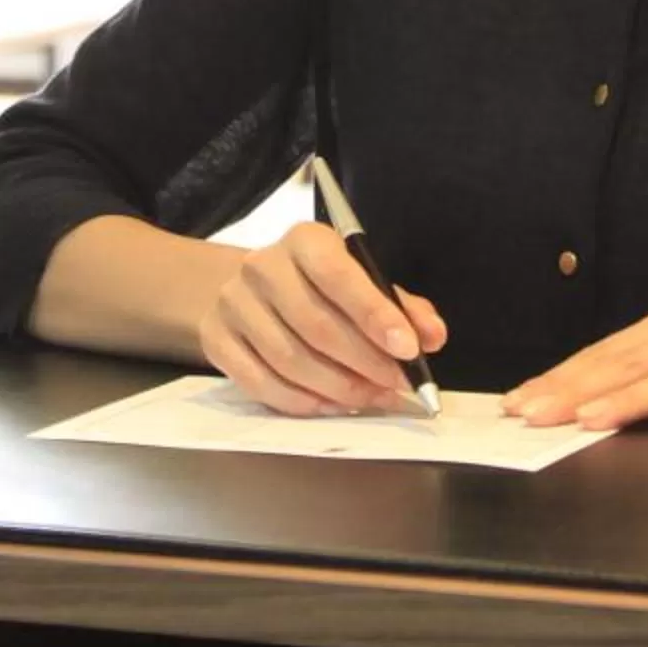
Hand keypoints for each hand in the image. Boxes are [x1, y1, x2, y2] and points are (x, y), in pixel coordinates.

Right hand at [198, 223, 448, 416]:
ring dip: (337, 388)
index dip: (376, 315)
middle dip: (364, 362)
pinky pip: (260, 382)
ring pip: (289, 359)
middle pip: (316, 324)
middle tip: (395, 385)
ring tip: (368, 399)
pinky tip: (329, 406)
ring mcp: (233, 303)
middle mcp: (262, 265)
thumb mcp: (361, 281)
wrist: (250, 289)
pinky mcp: (216, 338)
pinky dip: (301, 402)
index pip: (340, 275)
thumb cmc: (318, 286)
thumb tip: (432, 338)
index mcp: (305, 240)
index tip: (408, 350)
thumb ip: (402, 307)